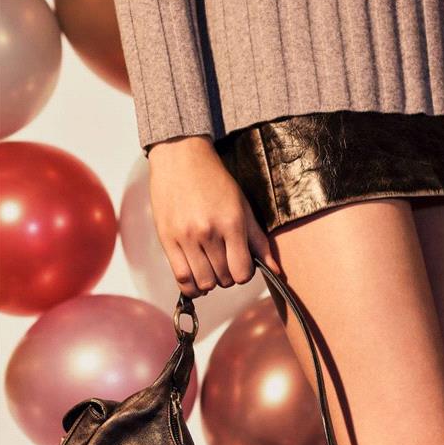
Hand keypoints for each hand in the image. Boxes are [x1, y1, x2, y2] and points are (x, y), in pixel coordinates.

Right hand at [147, 134, 280, 299]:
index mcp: (232, 224)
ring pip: (204, 282)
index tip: (242, 264)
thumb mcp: (243, 207)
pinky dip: (191, 286)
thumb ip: (259, 241)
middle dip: (228, 276)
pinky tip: (196, 279)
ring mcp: (186, 237)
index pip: (243, 272)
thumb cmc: (215, 182)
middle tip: (225, 262)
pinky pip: (181, 277)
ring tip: (210, 268)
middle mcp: (208, 233)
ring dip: (210, 282)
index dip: (245, 274)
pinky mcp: (167, 239)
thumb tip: (276, 270)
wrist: (180, 158)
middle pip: (224, 279)